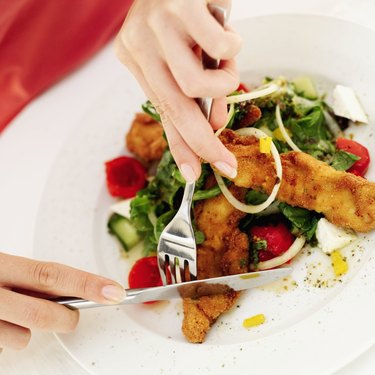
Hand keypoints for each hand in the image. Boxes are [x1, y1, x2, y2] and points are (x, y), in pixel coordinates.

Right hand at [0, 252, 123, 349]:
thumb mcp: (1, 265)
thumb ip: (28, 277)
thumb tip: (71, 290)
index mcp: (0, 266)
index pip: (53, 274)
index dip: (87, 283)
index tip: (114, 292)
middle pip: (43, 313)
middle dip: (66, 318)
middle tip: (71, 315)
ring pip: (22, 338)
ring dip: (27, 330)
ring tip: (13, 314)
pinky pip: (3, 348)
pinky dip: (7, 336)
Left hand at [115, 0, 241, 181]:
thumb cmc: (187, 13)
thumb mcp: (186, 57)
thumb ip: (197, 92)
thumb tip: (215, 125)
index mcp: (137, 59)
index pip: (161, 113)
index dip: (180, 148)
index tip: (195, 174)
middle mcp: (139, 45)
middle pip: (174, 109)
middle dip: (203, 142)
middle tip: (226, 163)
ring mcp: (158, 25)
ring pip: (195, 84)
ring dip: (224, 85)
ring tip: (226, 66)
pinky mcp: (182, 6)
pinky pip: (221, 48)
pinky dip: (234, 50)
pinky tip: (228, 35)